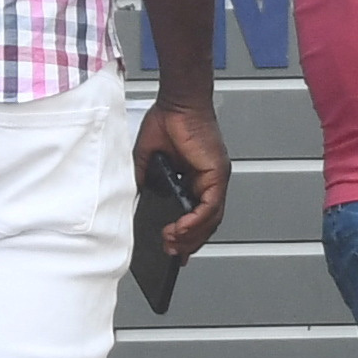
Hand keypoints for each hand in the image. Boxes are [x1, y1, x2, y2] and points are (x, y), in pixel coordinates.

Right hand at [139, 98, 231, 265]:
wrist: (175, 102)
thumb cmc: (165, 124)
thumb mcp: (148, 162)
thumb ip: (147, 183)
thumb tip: (140, 205)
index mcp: (197, 180)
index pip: (198, 217)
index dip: (188, 237)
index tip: (175, 253)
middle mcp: (210, 181)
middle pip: (206, 223)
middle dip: (188, 243)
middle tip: (169, 254)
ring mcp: (216, 178)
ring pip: (211, 219)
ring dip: (191, 236)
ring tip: (171, 245)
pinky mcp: (217, 173)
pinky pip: (210, 206)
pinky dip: (196, 221)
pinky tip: (180, 229)